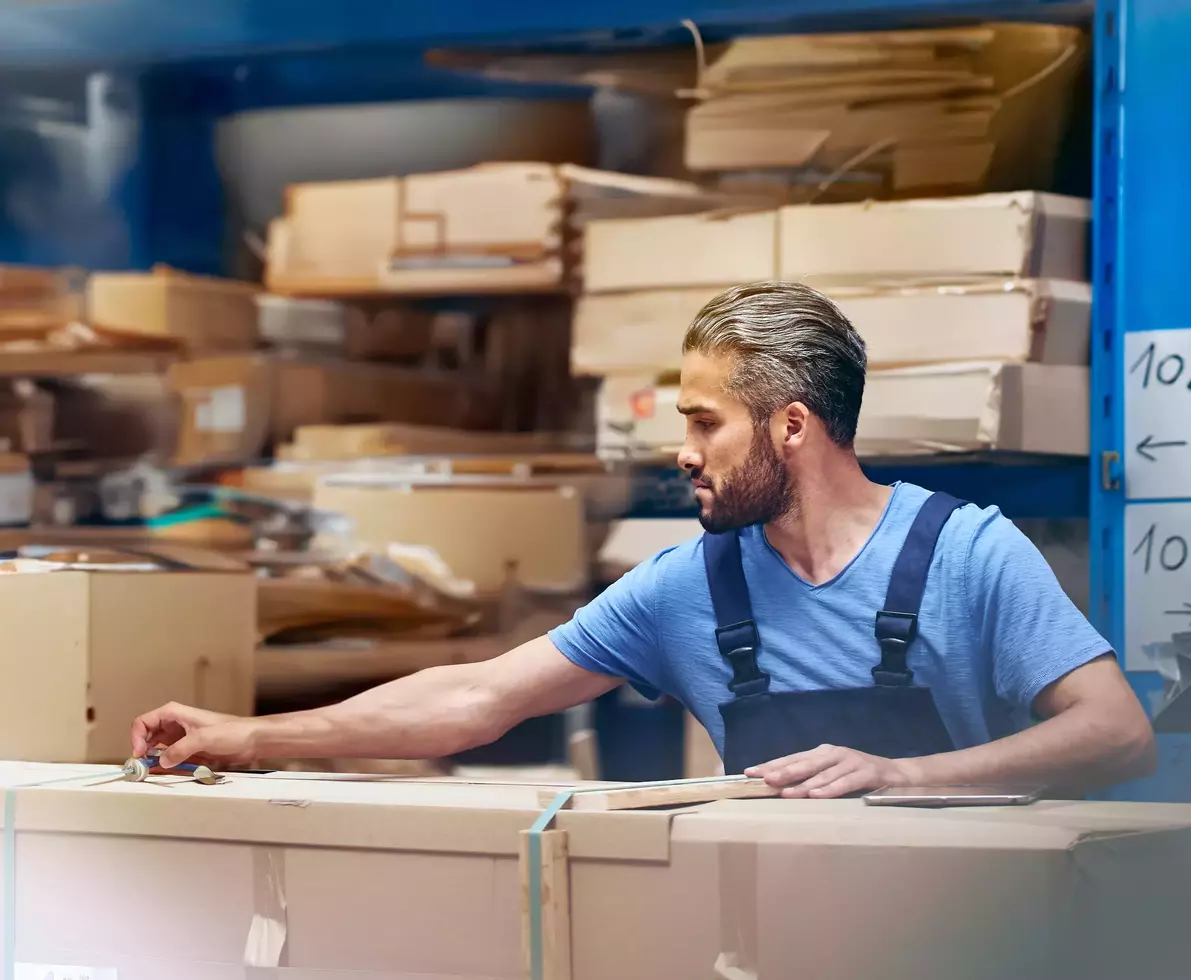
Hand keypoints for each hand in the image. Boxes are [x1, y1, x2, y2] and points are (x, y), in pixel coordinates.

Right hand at [130, 701, 259, 769]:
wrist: (252, 740)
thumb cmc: (233, 731)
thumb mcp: (204, 738)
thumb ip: (181, 749)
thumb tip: (162, 761)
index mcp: (174, 713)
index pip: (143, 722)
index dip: (136, 738)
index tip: (140, 754)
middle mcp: (174, 725)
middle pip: (146, 738)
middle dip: (141, 752)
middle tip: (142, 768)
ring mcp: (180, 738)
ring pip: (156, 750)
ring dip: (152, 762)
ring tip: (151, 773)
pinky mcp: (187, 751)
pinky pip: (168, 759)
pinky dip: (164, 766)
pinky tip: (165, 773)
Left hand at [745, 744, 920, 798]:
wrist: (896, 774)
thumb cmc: (857, 777)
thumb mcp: (831, 775)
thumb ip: (810, 779)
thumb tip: (779, 789)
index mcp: (821, 753)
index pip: (791, 758)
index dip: (770, 765)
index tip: (748, 772)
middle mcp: (833, 753)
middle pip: (803, 763)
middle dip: (782, 771)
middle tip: (764, 780)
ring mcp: (850, 761)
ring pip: (822, 774)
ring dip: (803, 784)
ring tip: (786, 792)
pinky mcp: (866, 772)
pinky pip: (845, 782)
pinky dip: (830, 789)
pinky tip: (817, 795)